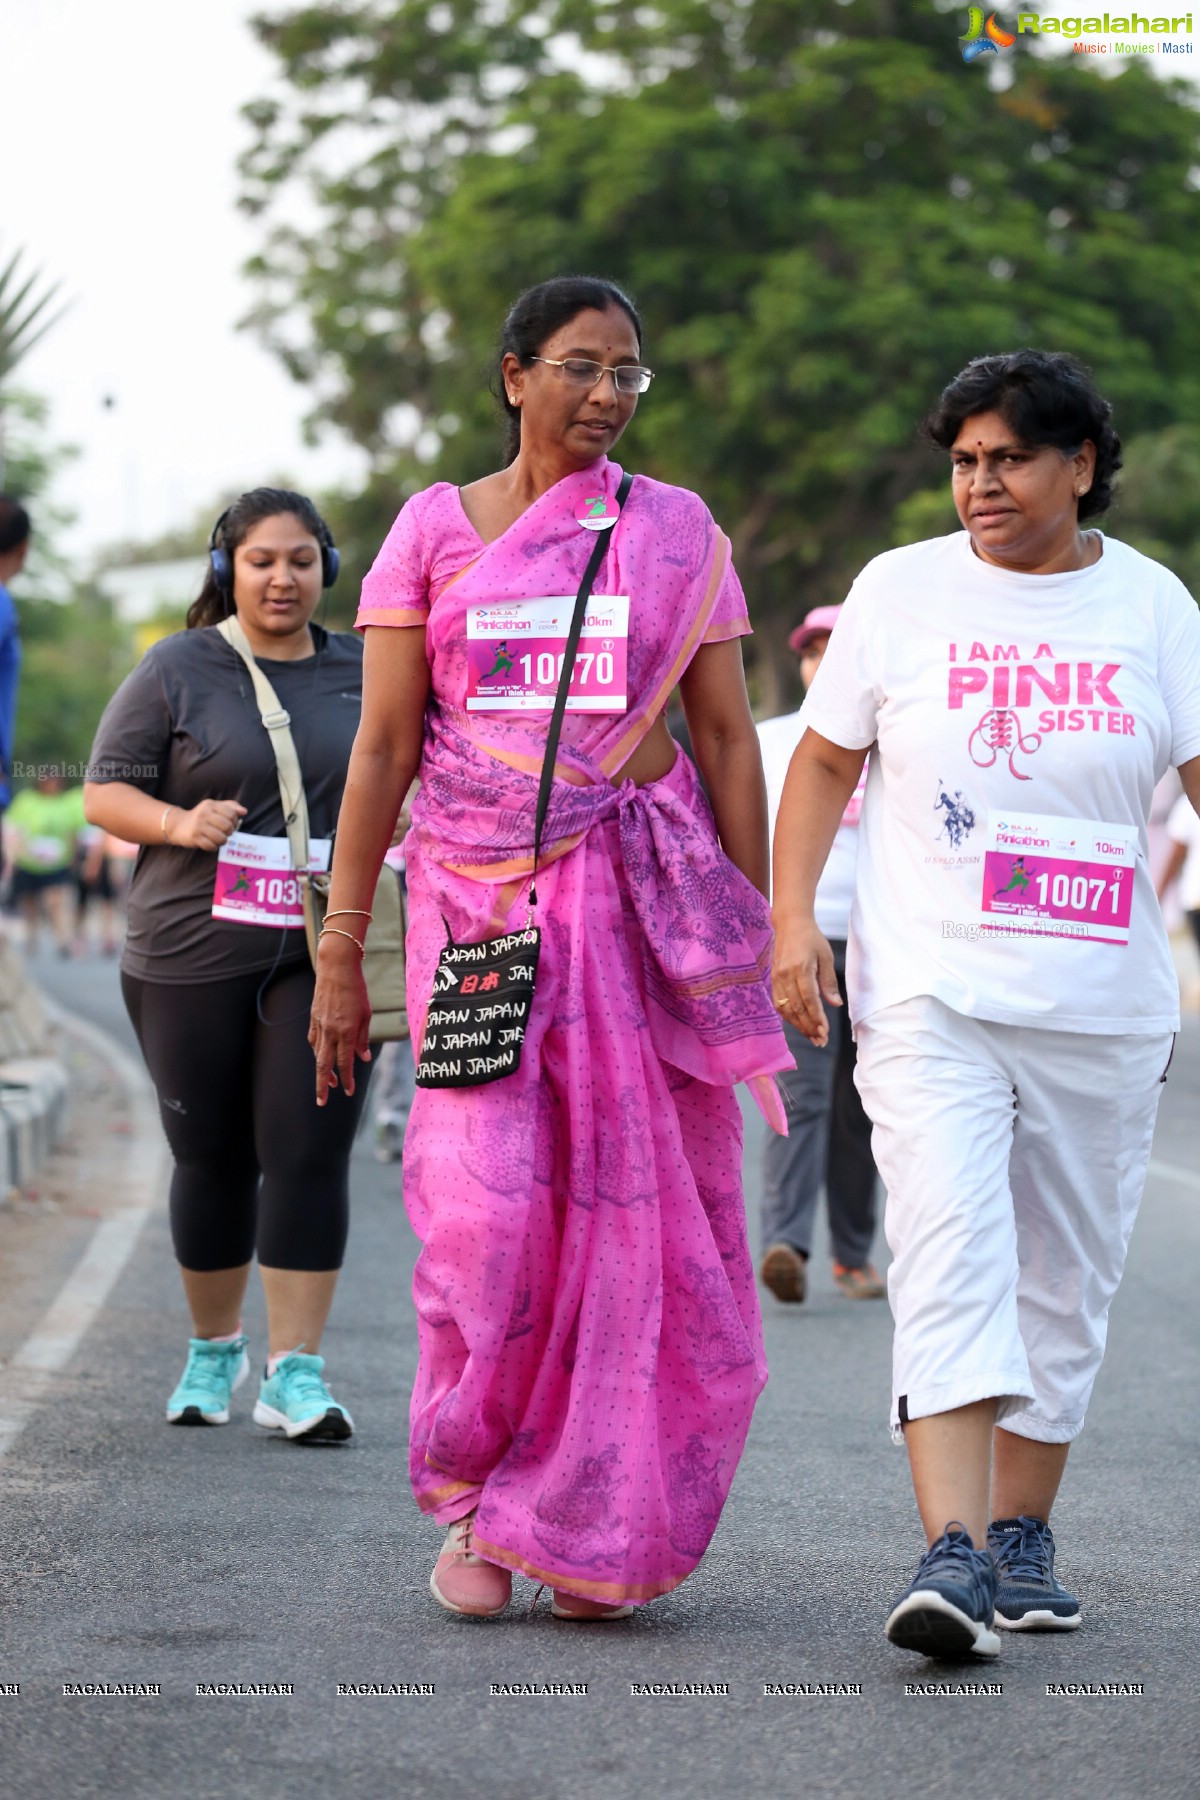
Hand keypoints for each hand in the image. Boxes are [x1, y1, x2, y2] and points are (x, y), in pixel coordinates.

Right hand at [167, 799, 246, 850]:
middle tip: (224, 832)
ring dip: (222, 841)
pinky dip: (214, 847)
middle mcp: (204, 814)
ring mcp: (199, 826)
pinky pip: (212, 846)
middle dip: (229, 832)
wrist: (178, 825)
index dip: (234, 821)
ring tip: (218, 838)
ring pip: (221, 838)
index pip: (232, 814)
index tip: (230, 823)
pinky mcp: (194, 838)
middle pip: (228, 827)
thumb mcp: (214, 807)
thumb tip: (244, 811)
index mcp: (211, 805)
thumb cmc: (202, 816)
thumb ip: (231, 807)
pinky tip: (210, 843)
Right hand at [309, 936, 372, 1104]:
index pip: (345, 1062)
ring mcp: (319, 1025)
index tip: (349, 1092)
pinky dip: (317, 1052)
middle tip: (322, 1102)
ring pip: (317, 1054)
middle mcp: (330, 1030)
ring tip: (327, 1084)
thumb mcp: (366, 1014)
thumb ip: (362, 1038)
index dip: (347, 1079)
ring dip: (322, 1071)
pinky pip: (313, 1041)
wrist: (336, 968)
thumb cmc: (356, 989)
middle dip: (323, 1085)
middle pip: (324, 1064)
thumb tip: (364, 1058)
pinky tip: (322, 1058)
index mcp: (345, 1030)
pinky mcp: (313, 1019)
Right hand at [771, 914, 841, 1047]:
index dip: (816, 1018)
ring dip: (799, 1025)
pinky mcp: (773, 980)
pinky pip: (779, 1003)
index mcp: (801, 968)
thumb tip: (836, 1004)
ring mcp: (777, 978)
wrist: (790, 924)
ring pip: (786, 1009)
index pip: (809, 999)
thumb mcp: (826, 956)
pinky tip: (799, 1023)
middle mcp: (785, 975)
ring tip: (812, 1036)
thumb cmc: (812, 939)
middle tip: (820, 1041)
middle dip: (809, 1027)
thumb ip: (829, 982)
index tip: (825, 1031)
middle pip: (797, 1008)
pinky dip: (789, 1016)